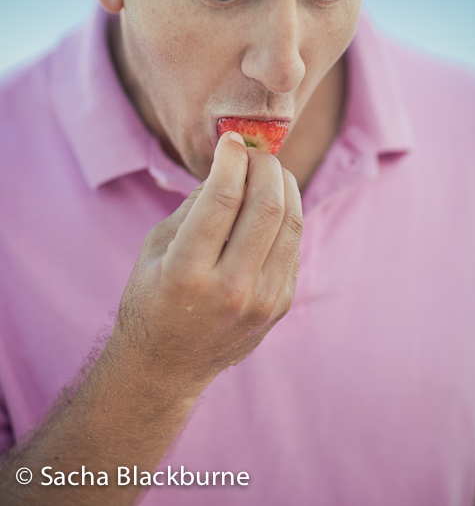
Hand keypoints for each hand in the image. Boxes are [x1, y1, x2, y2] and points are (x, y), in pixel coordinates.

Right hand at [111, 131, 303, 390]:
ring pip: (291, 223)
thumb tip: (231, 165)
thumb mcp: (156, 247)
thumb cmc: (151, 297)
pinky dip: (286, 215)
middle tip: (254, 152)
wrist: (166, 366)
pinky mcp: (280, 306)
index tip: (231, 139)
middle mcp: (230, 289)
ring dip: (284, 185)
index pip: (223, 197)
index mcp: (186, 272)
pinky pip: (292, 246)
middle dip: (264, 165)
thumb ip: (193, 206)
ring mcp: (262, 302)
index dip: (231, 158)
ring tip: (268, 171)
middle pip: (267, 206)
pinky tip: (272, 204)